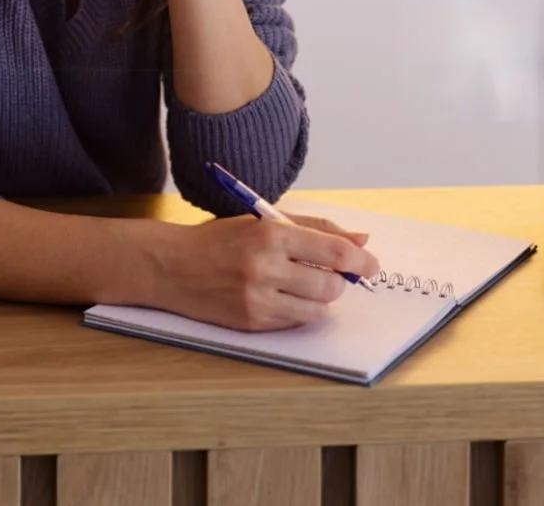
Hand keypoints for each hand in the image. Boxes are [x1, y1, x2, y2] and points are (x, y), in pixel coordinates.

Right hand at [142, 215, 381, 331]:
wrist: (172, 266)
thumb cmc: (222, 239)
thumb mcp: (265, 220)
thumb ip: (316, 229)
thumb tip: (361, 240)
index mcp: (271, 234)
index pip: (334, 250)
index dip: (361, 260)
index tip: (371, 264)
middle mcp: (265, 267)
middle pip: (331, 285)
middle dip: (338, 281)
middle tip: (330, 273)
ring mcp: (257, 299)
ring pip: (317, 309)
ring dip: (320, 298)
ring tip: (303, 284)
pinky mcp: (251, 322)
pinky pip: (295, 322)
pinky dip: (298, 311)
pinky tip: (281, 296)